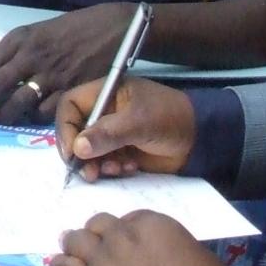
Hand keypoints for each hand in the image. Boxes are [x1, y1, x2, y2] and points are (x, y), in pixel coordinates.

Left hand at [0, 3, 135, 123]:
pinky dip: (35, 117)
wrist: (116, 27)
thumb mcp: (36, 30)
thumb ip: (6, 47)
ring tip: (1, 118)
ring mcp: (51, 73)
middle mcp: (31, 55)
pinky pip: (45, 112)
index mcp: (20, 39)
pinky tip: (32, 117)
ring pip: (17, 103)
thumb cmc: (73, 29)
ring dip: (5, 115)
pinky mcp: (70, 88)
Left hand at [50, 211, 230, 265]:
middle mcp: (122, 234)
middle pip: (98, 224)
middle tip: (98, 250)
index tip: (125, 246)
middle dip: (98, 235)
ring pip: (75, 239)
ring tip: (73, 254)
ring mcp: (103, 257)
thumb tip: (169, 254)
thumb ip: (174, 245)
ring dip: (75, 246)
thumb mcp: (197, 254)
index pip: (127, 219)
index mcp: (151, 223)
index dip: (124, 233)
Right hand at [57, 76, 195, 181]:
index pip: (70, 106)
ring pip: (89, 151)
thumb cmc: (170, 118)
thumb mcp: (139, 122)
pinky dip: (112, 169)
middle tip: (88, 171)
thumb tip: (77, 149)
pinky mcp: (121, 151)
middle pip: (75, 131)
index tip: (71, 151)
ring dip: (97, 164)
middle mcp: (104, 112)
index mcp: (105, 93)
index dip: (65, 127)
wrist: (201, 138)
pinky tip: (129, 168)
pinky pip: (105, 162)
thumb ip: (108, 134)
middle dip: (80, 153)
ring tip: (112, 170)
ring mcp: (113, 133)